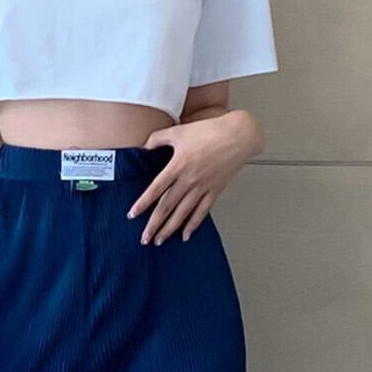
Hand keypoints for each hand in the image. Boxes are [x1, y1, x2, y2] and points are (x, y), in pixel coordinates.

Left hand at [128, 111, 259, 245]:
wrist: (238, 135)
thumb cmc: (210, 130)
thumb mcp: (179, 131)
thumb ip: (158, 138)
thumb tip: (143, 146)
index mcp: (178, 166)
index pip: (156, 189)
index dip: (143, 203)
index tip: (132, 215)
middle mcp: (189, 180)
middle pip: (167, 206)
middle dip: (154, 224)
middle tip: (144, 238)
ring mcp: (202, 188)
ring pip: (183, 213)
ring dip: (170, 229)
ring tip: (160, 240)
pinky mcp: (215, 191)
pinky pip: (202, 212)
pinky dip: (193, 225)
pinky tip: (185, 235)